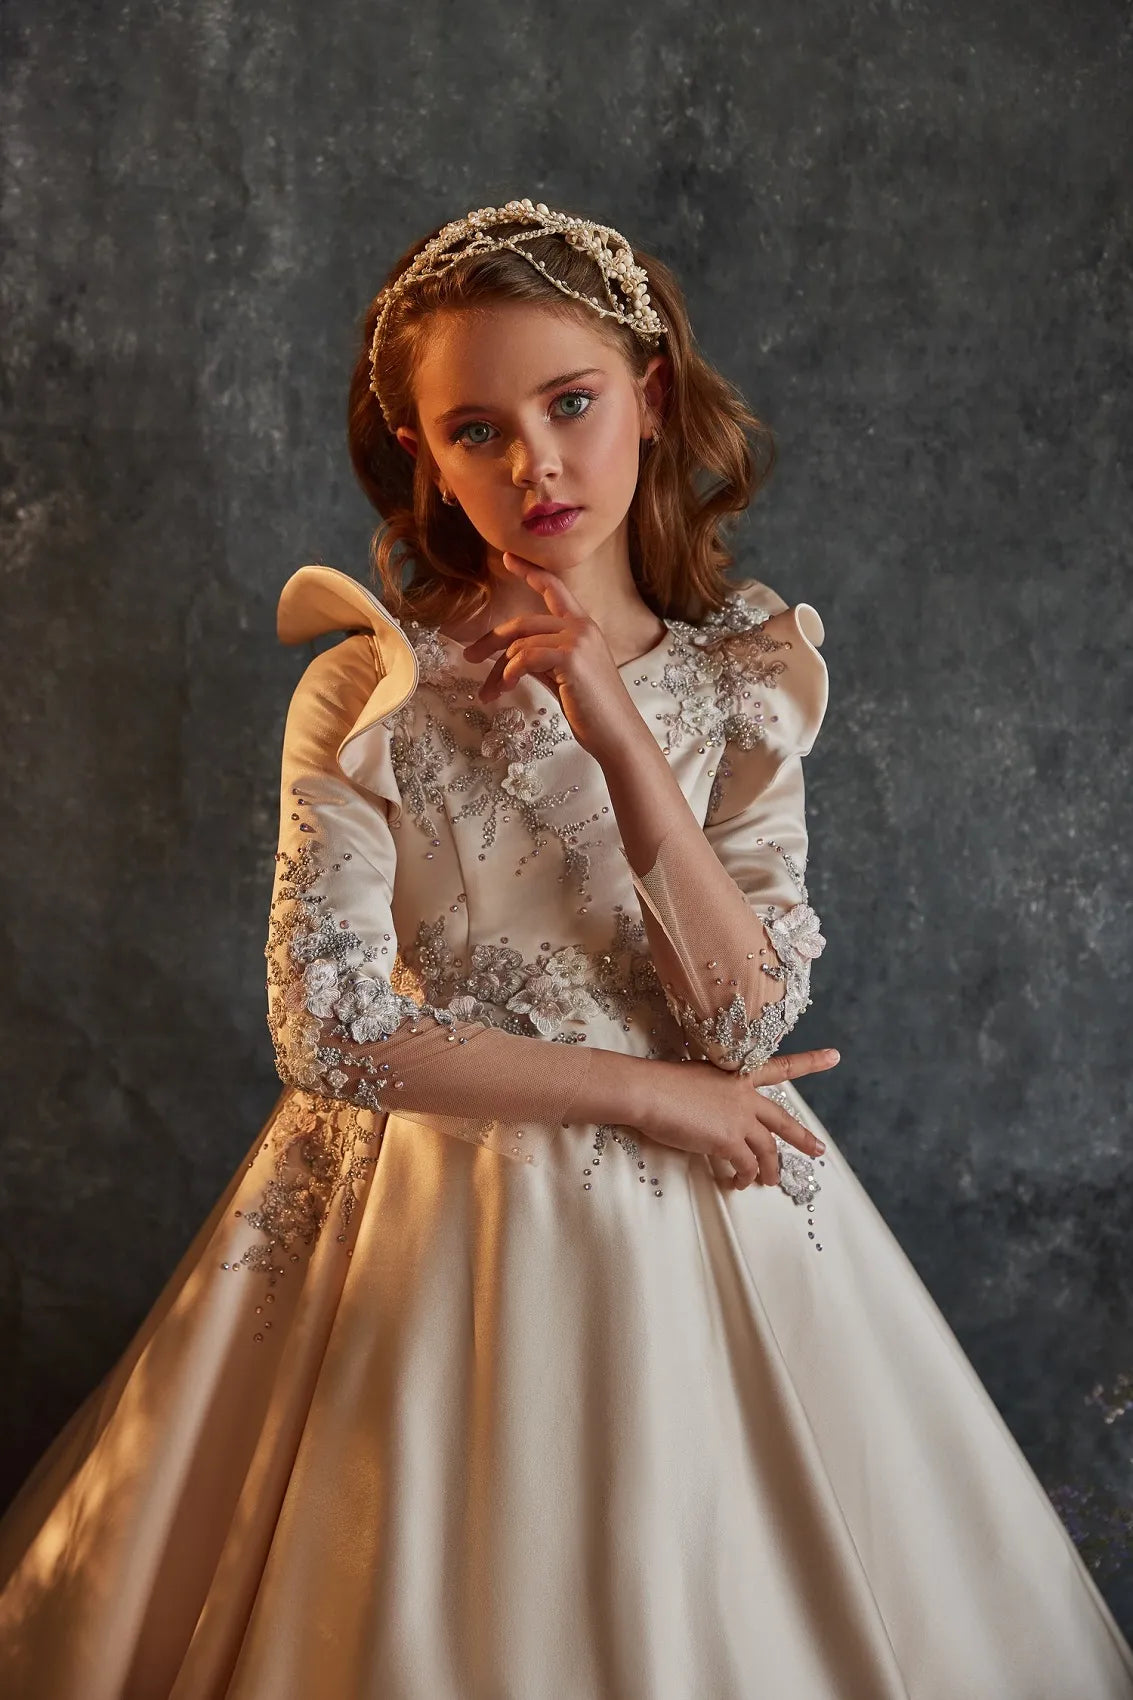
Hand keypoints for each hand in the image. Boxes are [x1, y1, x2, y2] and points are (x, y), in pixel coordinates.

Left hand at [459, 552, 641, 761]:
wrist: (616, 735)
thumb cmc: (592, 711)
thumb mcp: (562, 678)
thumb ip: (540, 659)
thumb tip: (508, 657)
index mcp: (583, 627)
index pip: (554, 589)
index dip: (530, 572)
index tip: (508, 558)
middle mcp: (582, 627)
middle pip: (523, 623)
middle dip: (491, 641)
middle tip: (469, 656)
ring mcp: (578, 639)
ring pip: (520, 644)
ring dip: (497, 671)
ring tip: (489, 693)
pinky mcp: (571, 657)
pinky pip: (525, 657)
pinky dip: (508, 673)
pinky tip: (506, 688)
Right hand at [634, 1048, 838, 1188]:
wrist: (648, 1091)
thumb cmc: (661, 1083)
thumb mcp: (696, 1079)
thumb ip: (713, 1095)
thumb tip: (712, 1115)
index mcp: (738, 1075)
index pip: (780, 1067)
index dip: (809, 1062)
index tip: (834, 1056)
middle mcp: (744, 1096)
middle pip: (782, 1120)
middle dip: (803, 1137)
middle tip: (819, 1151)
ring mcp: (739, 1118)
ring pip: (767, 1150)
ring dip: (769, 1169)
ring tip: (769, 1182)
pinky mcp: (729, 1140)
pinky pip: (746, 1166)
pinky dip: (744, 1178)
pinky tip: (737, 1184)